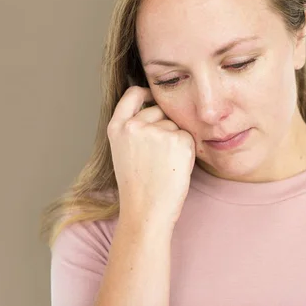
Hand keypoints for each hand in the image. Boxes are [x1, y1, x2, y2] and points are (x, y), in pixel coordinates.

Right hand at [107, 85, 195, 227]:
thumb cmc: (137, 185)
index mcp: (117, 127)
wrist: (145, 212)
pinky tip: (174, 167)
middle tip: (157, 157)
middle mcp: (135, 126)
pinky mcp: (178, 141)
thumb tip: (153, 104)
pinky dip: (187, 151)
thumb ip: (133, 127)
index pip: (132, 94)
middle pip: (159, 110)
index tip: (152, 96)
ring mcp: (157, 132)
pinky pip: (188, 136)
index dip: (145, 93)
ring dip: (175, 140)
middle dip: (163, 127)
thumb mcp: (123, 150)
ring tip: (164, 165)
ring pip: (175, 125)